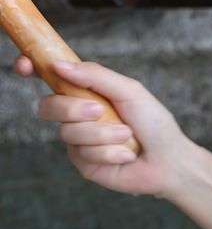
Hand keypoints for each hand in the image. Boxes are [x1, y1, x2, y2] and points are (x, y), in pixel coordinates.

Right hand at [12, 54, 194, 199]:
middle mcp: (77, 116)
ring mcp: (78, 141)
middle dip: (73, 108)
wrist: (169, 160)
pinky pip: (82, 154)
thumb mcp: (129, 90)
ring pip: (68, 132)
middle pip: (48, 106)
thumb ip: (95, 75)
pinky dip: (109, 152)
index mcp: (86, 92)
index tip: (24, 65)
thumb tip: (58, 64)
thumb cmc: (153, 123)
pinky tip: (125, 155)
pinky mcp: (83, 164)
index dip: (31, 69)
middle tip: (99, 111)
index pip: (50, 78)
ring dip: (102, 133)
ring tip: (127, 136)